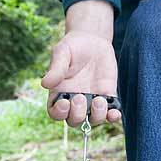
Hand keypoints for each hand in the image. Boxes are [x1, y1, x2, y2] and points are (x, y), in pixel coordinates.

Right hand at [41, 1, 119, 126]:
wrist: (93, 40)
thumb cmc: (72, 47)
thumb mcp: (62, 53)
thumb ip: (55, 69)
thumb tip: (44, 84)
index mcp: (59, 95)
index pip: (56, 113)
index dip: (59, 113)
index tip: (65, 103)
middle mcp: (75, 103)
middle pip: (74, 121)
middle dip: (77, 114)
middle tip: (80, 97)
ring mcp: (91, 102)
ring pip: (93, 120)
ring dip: (97, 116)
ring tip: (99, 100)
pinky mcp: (107, 98)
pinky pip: (110, 114)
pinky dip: (113, 117)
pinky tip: (115, 113)